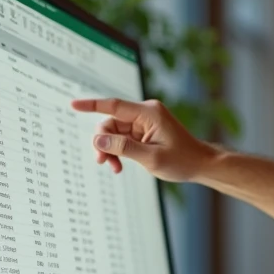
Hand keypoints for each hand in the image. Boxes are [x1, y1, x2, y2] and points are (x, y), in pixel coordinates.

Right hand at [70, 97, 214, 181]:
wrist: (200, 165)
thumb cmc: (182, 160)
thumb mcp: (151, 157)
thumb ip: (123, 148)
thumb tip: (98, 140)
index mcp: (149, 113)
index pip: (114, 106)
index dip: (91, 105)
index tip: (73, 105)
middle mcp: (145, 114)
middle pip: (111, 123)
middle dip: (104, 143)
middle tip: (103, 162)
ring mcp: (144, 123)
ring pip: (115, 133)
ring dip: (111, 150)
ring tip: (115, 168)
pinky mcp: (144, 132)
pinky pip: (123, 139)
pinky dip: (119, 151)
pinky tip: (119, 165)